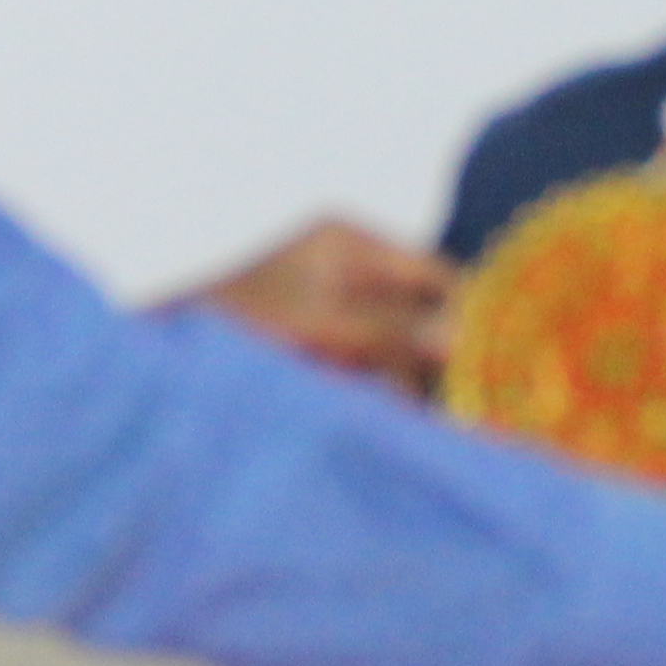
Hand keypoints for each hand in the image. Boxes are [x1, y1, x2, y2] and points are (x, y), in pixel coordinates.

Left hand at [168, 218, 457, 398]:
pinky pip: (374, 370)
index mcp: (347, 241)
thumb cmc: (231, 328)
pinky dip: (388, 395)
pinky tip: (404, 424)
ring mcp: (334, 309)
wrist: (160, 369)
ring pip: (402, 347)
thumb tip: (463, 337)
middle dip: (444, 355)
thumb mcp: (319, 325)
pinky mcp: (321, 350)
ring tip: (444, 421)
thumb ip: (391, 331)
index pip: (436, 273)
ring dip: (416, 382)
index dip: (470, 313)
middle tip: (477, 401)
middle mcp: (347, 267)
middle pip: (424, 311)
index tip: (505, 359)